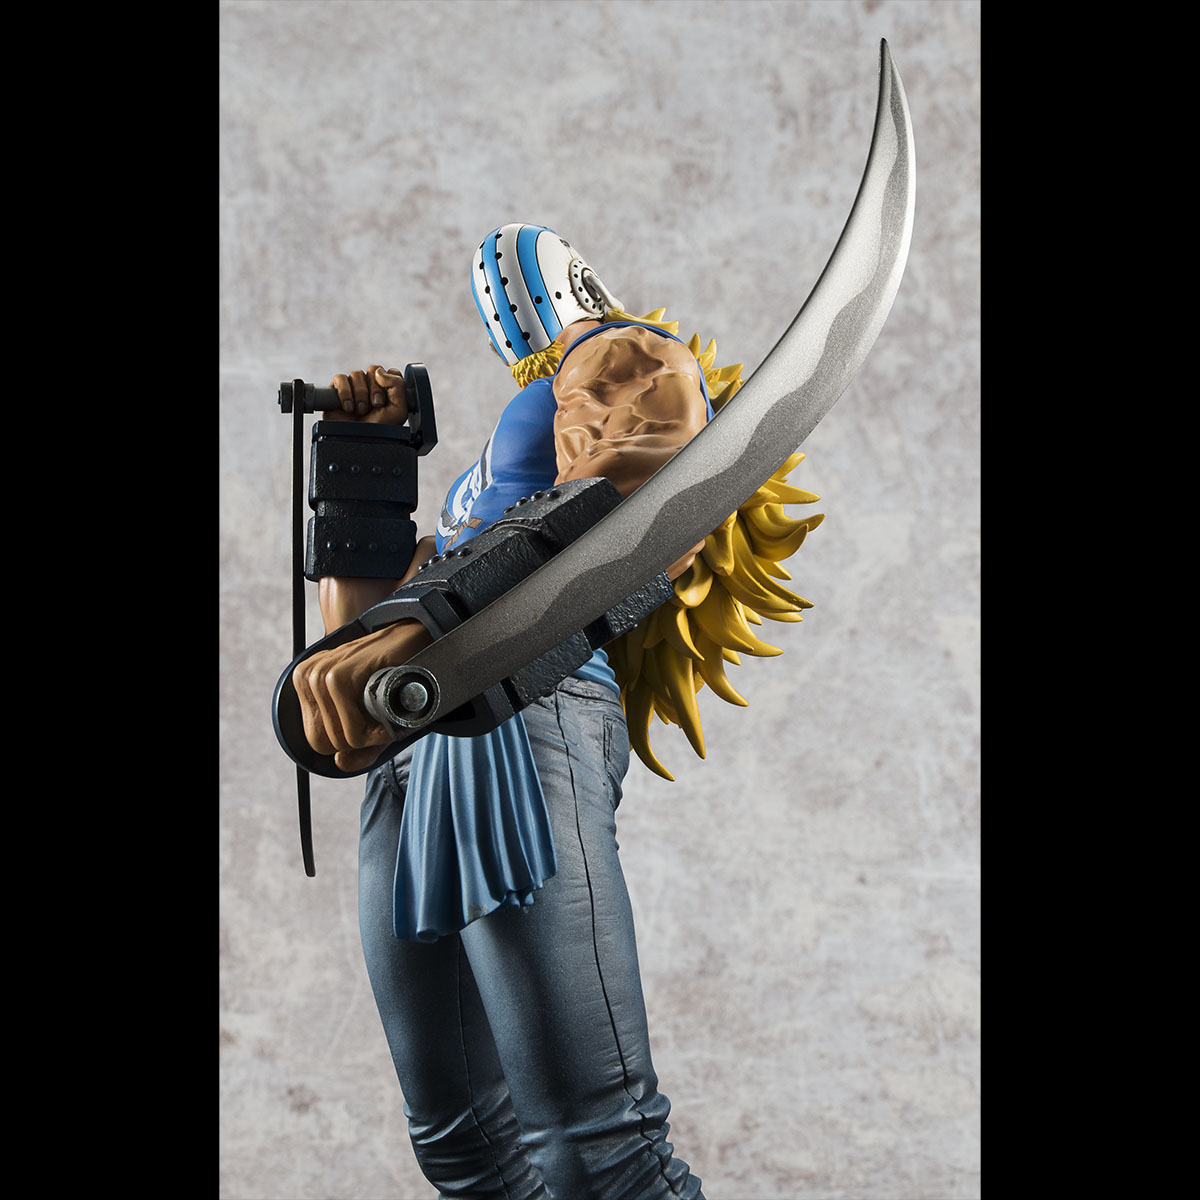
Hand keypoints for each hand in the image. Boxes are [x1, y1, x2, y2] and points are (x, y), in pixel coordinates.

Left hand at [292, 619, 432, 771]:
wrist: (414, 639)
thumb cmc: (392, 674)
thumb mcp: (371, 713)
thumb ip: (356, 746)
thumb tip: (340, 763)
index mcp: (307, 682)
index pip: (317, 739)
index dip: (349, 740)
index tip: (372, 719)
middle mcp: (308, 676)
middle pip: (325, 742)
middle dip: (359, 740)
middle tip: (381, 715)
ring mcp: (320, 675)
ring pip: (341, 740)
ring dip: (372, 734)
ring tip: (386, 705)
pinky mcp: (336, 677)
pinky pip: (352, 733)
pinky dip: (378, 732)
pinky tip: (389, 707)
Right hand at [328, 364, 409, 423]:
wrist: (358, 442)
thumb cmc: (378, 431)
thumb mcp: (399, 410)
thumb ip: (398, 385)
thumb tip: (380, 371)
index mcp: (387, 392)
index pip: (390, 372)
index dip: (389, 381)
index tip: (387, 399)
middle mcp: (371, 389)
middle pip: (374, 370)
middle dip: (375, 389)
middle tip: (375, 405)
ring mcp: (353, 389)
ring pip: (357, 374)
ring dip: (361, 393)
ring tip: (361, 410)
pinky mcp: (336, 391)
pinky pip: (340, 378)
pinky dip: (345, 393)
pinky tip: (348, 407)